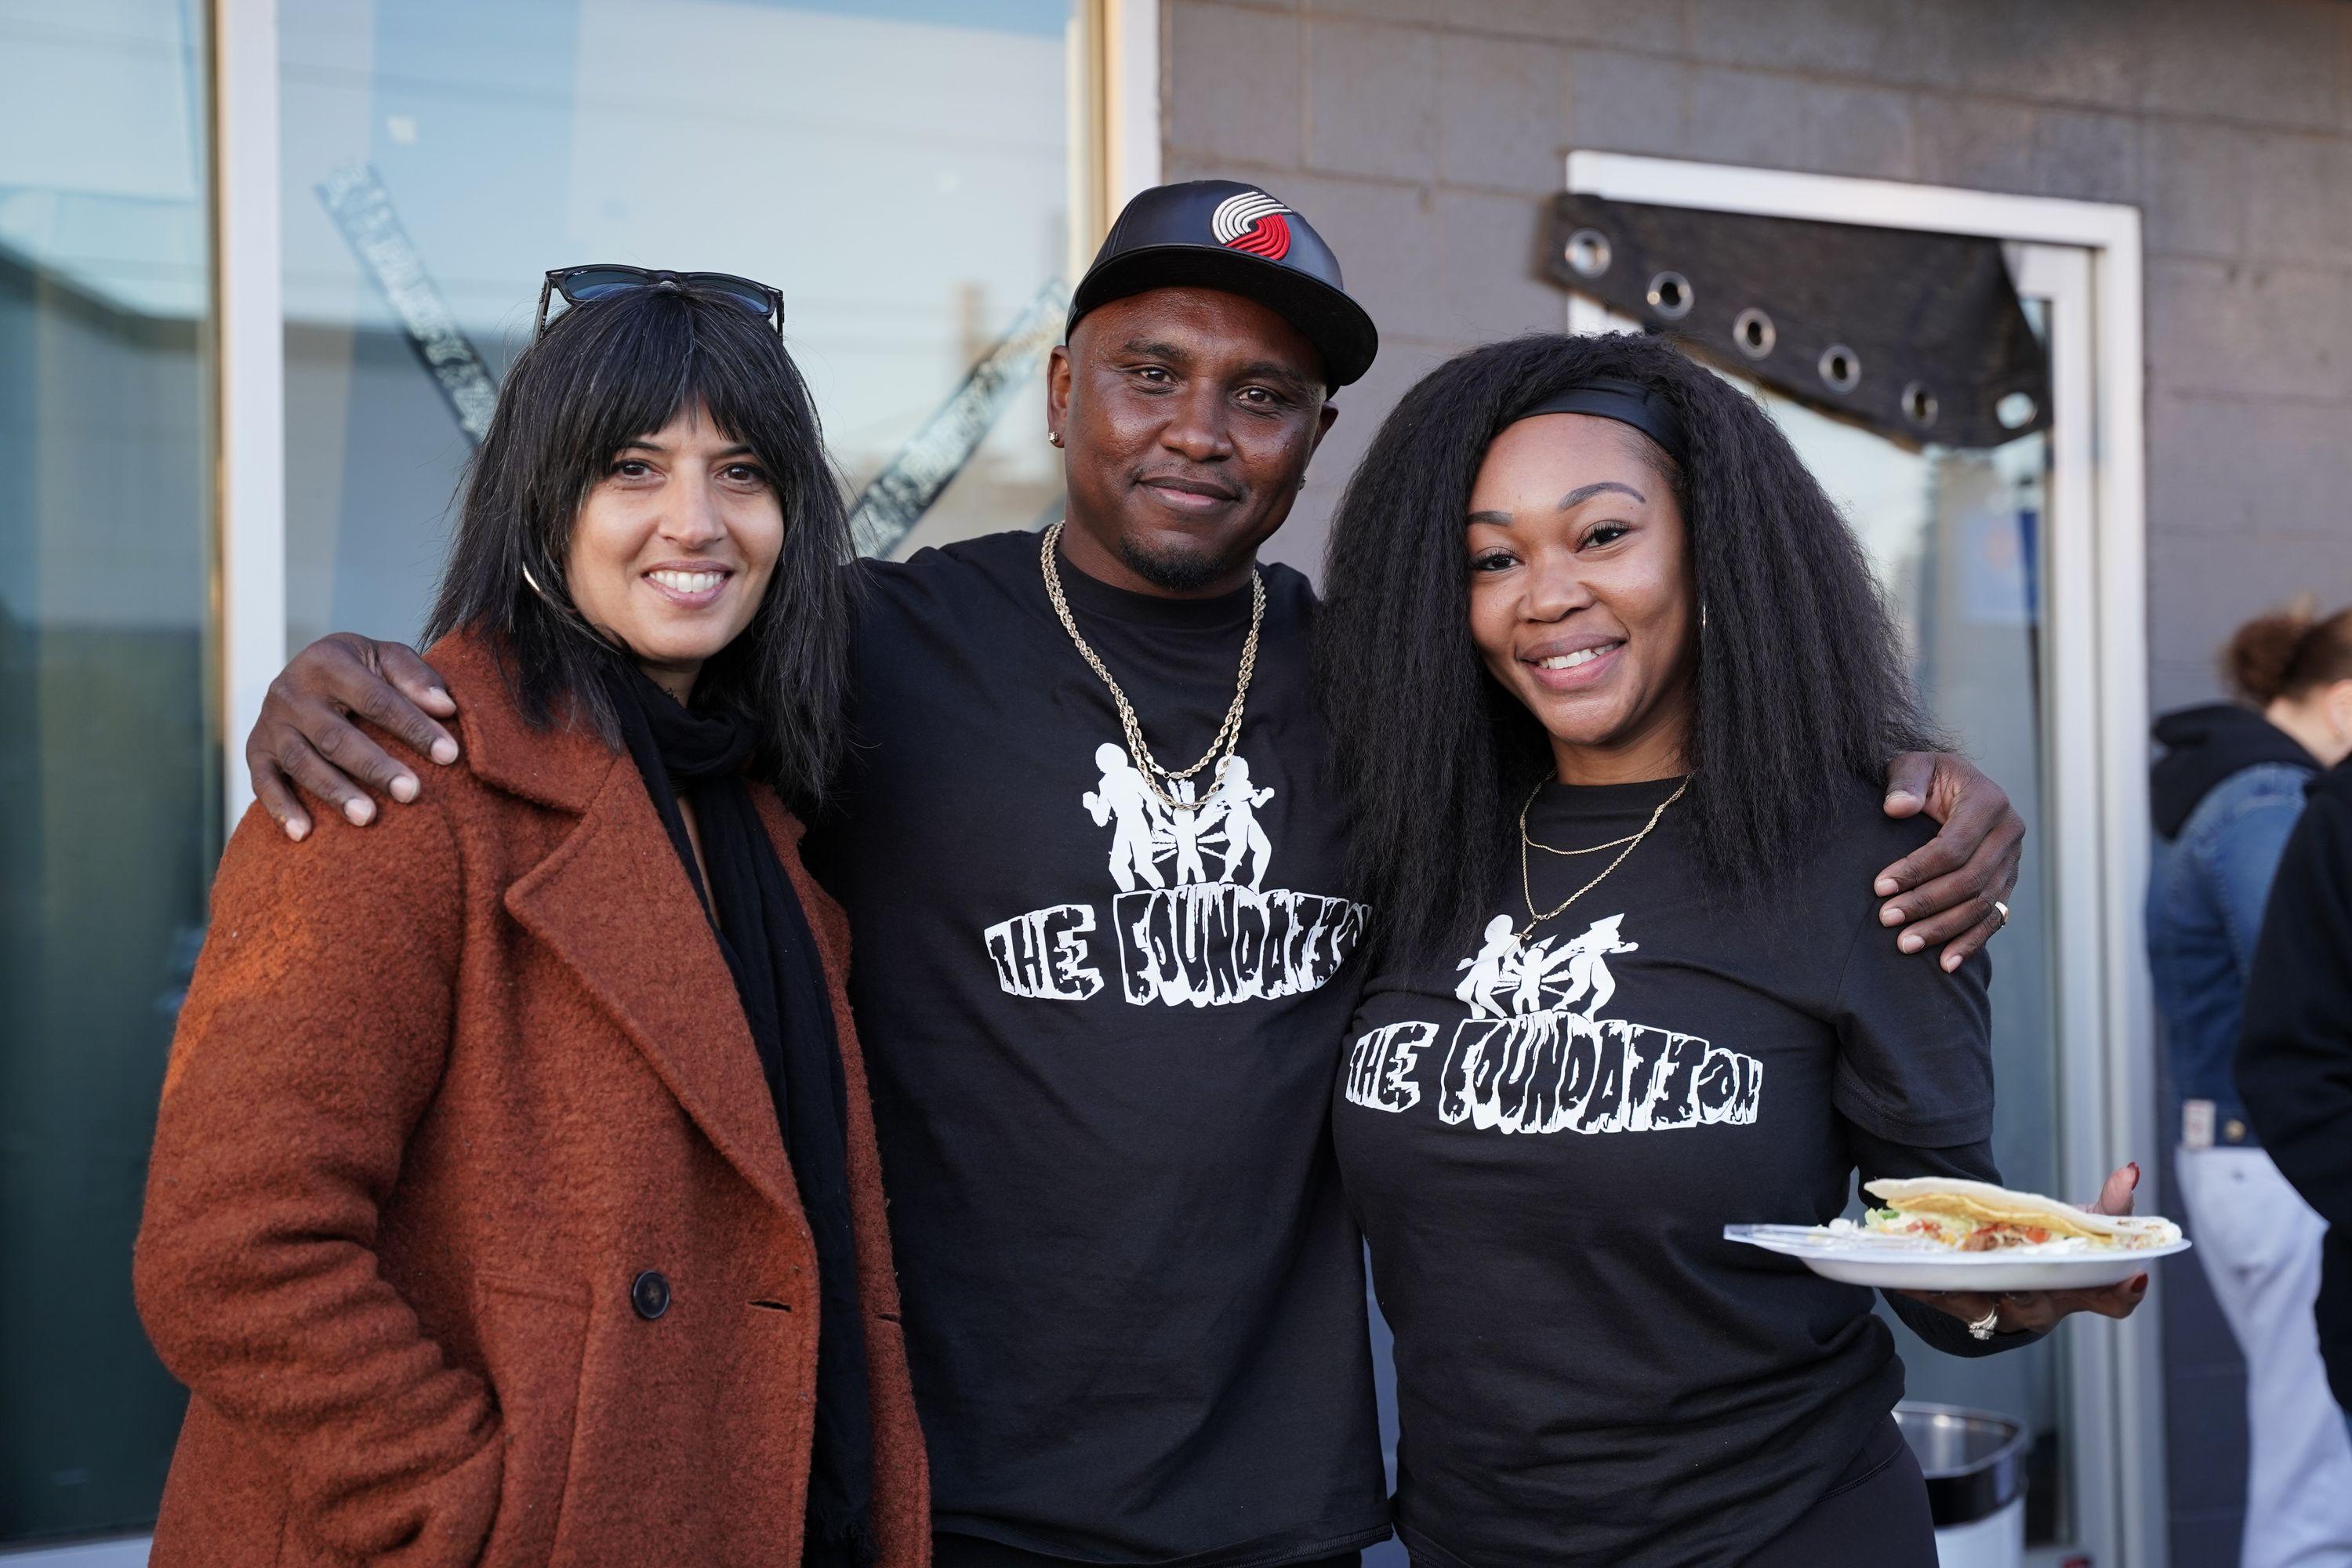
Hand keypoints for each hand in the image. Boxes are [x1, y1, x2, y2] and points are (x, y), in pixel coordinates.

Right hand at [247, 634, 457, 840]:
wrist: (311, 672)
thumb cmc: (365, 672)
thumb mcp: (388, 659)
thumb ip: (416, 678)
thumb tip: (446, 707)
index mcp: (328, 660)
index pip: (376, 699)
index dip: (414, 727)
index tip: (449, 755)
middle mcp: (291, 690)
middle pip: (336, 736)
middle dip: (375, 766)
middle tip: (411, 792)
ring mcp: (271, 722)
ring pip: (302, 762)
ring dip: (334, 792)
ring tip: (368, 818)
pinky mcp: (255, 749)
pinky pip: (263, 782)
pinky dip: (281, 808)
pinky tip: (304, 834)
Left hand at [1876, 751, 2025, 971]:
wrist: (1951, 787)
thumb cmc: (1926, 778)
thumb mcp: (1913, 765)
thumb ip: (1905, 782)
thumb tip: (1897, 808)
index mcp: (1989, 802)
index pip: (1953, 846)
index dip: (1917, 870)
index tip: (1880, 887)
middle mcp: (2009, 833)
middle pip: (1969, 881)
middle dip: (1926, 904)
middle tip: (1886, 919)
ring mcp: (2012, 861)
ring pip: (1982, 905)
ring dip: (1943, 929)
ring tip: (1905, 944)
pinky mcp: (2007, 883)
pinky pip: (1995, 920)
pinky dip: (1970, 943)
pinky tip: (1945, 963)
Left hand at [1900, 1163, 2150, 1333]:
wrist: (2015, 1272)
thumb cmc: (2061, 1248)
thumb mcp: (2088, 1223)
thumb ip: (2113, 1202)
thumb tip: (2131, 1169)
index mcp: (2080, 1291)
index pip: (2111, 1300)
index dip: (2124, 1292)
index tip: (2134, 1276)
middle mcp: (2043, 1307)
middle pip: (2037, 1307)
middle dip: (2027, 1293)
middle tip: (2020, 1280)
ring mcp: (2002, 1311)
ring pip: (1983, 1308)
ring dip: (1963, 1293)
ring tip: (1942, 1277)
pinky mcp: (1965, 1306)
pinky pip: (1944, 1301)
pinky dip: (1926, 1290)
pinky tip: (1905, 1278)